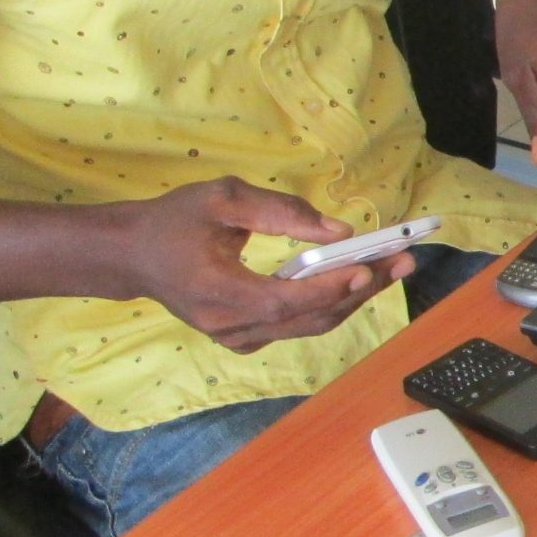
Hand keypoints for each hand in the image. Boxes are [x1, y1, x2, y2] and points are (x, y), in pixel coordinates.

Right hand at [106, 177, 408, 354]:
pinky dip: (331, 303)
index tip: (368, 266)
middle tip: (403, 260)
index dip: (329, 288)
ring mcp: (237, 338)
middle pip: (309, 318)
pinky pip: (298, 325)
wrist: (133, 255)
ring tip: (394, 267)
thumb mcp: (222, 198)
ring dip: (355, 297)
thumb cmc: (174, 221)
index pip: (284, 301)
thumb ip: (281, 212)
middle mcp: (229, 327)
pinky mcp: (245, 337)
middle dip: (361, 289)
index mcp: (216, 293)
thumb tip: (339, 232)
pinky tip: (360, 279)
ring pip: (310, 325)